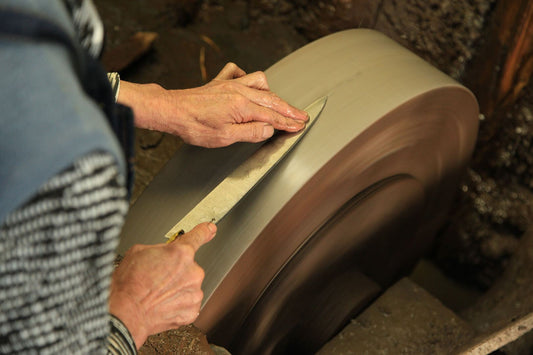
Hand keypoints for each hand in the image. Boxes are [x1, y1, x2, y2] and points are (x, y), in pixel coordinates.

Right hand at [109, 223, 215, 348]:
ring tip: (156, 294)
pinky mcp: (192, 310)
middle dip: (175, 271)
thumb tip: (165, 251)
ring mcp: (194, 292)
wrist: (125, 314)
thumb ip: (159, 248)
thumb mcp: (138, 252)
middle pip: (188, 266)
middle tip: (156, 279)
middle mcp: (193, 272)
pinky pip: (187, 303)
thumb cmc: (128, 285)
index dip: (205, 231)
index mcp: (181, 253)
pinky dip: (177, 304)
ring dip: (176, 288)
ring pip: (188, 285)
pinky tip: (161, 304)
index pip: (198, 236)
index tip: (210, 229)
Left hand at [118, 62, 308, 146]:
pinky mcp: (220, 82)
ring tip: (278, 104)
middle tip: (301, 116)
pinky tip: (249, 86)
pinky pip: (239, 72)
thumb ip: (250, 132)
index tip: (299, 126)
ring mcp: (230, 84)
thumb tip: (269, 129)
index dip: (288, 122)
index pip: (272, 116)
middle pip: (271, 99)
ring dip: (271, 93)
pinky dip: (247, 78)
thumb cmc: (194, 126)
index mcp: (242, 106)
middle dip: (288, 109)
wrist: (172, 111)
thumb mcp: (225, 137)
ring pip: (259, 82)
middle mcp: (239, 91)